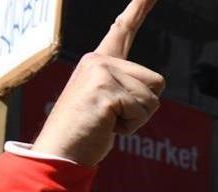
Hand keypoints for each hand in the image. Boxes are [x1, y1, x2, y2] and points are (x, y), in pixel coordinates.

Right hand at [31, 0, 161, 165]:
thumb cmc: (87, 132)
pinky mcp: (105, 90)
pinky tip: (106, 126)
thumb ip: (128, 88)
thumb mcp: (111, 104)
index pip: (123, 29)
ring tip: (108, 121)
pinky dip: (131, 127)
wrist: (61, 151)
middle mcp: (99, 60)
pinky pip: (143, 111)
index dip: (139, 8)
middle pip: (156, 81)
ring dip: (137, 118)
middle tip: (112, 117)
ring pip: (153, 98)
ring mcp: (101, 73)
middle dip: (143, 107)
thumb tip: (154, 85)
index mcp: (100, 61)